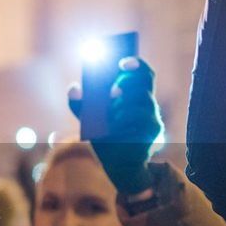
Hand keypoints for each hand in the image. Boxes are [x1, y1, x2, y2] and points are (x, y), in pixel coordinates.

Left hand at [68, 58, 162, 195]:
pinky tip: (116, 128)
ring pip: (141, 102)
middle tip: (112, 91)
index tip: (122, 62)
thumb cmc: (107, 136)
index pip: (143, 73)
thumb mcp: (91, 119)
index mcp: (135, 94)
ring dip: (123, 106)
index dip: (136, 64)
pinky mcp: (152, 132)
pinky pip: (141, 121)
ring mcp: (152, 117)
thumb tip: (73, 88)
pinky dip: (125, 123)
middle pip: (143, 85)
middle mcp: (147, 104)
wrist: (118, 163)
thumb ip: (81, 103)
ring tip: (112, 115)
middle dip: (127, 84)